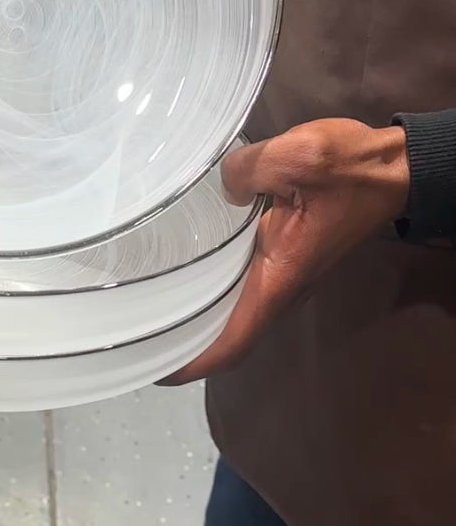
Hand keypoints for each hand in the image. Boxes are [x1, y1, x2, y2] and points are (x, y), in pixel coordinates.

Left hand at [160, 119, 409, 384]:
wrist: (392, 168)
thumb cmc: (351, 169)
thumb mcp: (298, 156)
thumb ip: (246, 170)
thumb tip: (223, 188)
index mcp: (279, 278)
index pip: (233, 340)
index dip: (193, 361)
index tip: (154, 369)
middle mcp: (280, 286)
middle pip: (226, 332)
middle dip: (183, 340)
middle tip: (134, 330)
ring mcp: (283, 272)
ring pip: (232, 308)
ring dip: (196, 313)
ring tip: (146, 301)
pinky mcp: (284, 253)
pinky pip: (240, 281)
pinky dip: (211, 284)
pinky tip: (182, 260)